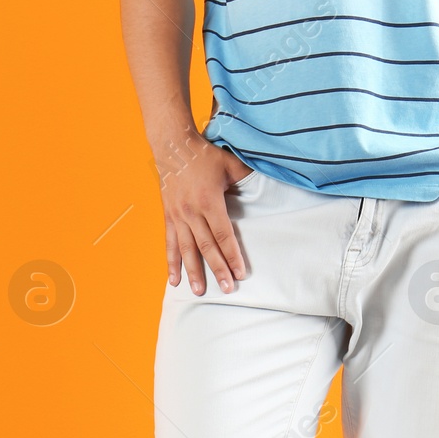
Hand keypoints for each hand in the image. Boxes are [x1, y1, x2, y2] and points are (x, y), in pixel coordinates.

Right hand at [157, 135, 252, 295]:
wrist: (172, 145)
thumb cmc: (204, 154)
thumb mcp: (229, 162)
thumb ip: (246, 177)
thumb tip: (269, 183)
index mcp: (209, 200)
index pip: (223, 234)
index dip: (232, 255)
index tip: (240, 273)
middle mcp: (191, 212)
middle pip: (207, 247)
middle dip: (218, 269)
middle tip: (227, 289)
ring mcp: (178, 216)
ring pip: (187, 250)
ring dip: (194, 272)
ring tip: (200, 292)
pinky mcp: (168, 217)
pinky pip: (170, 244)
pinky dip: (172, 263)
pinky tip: (174, 280)